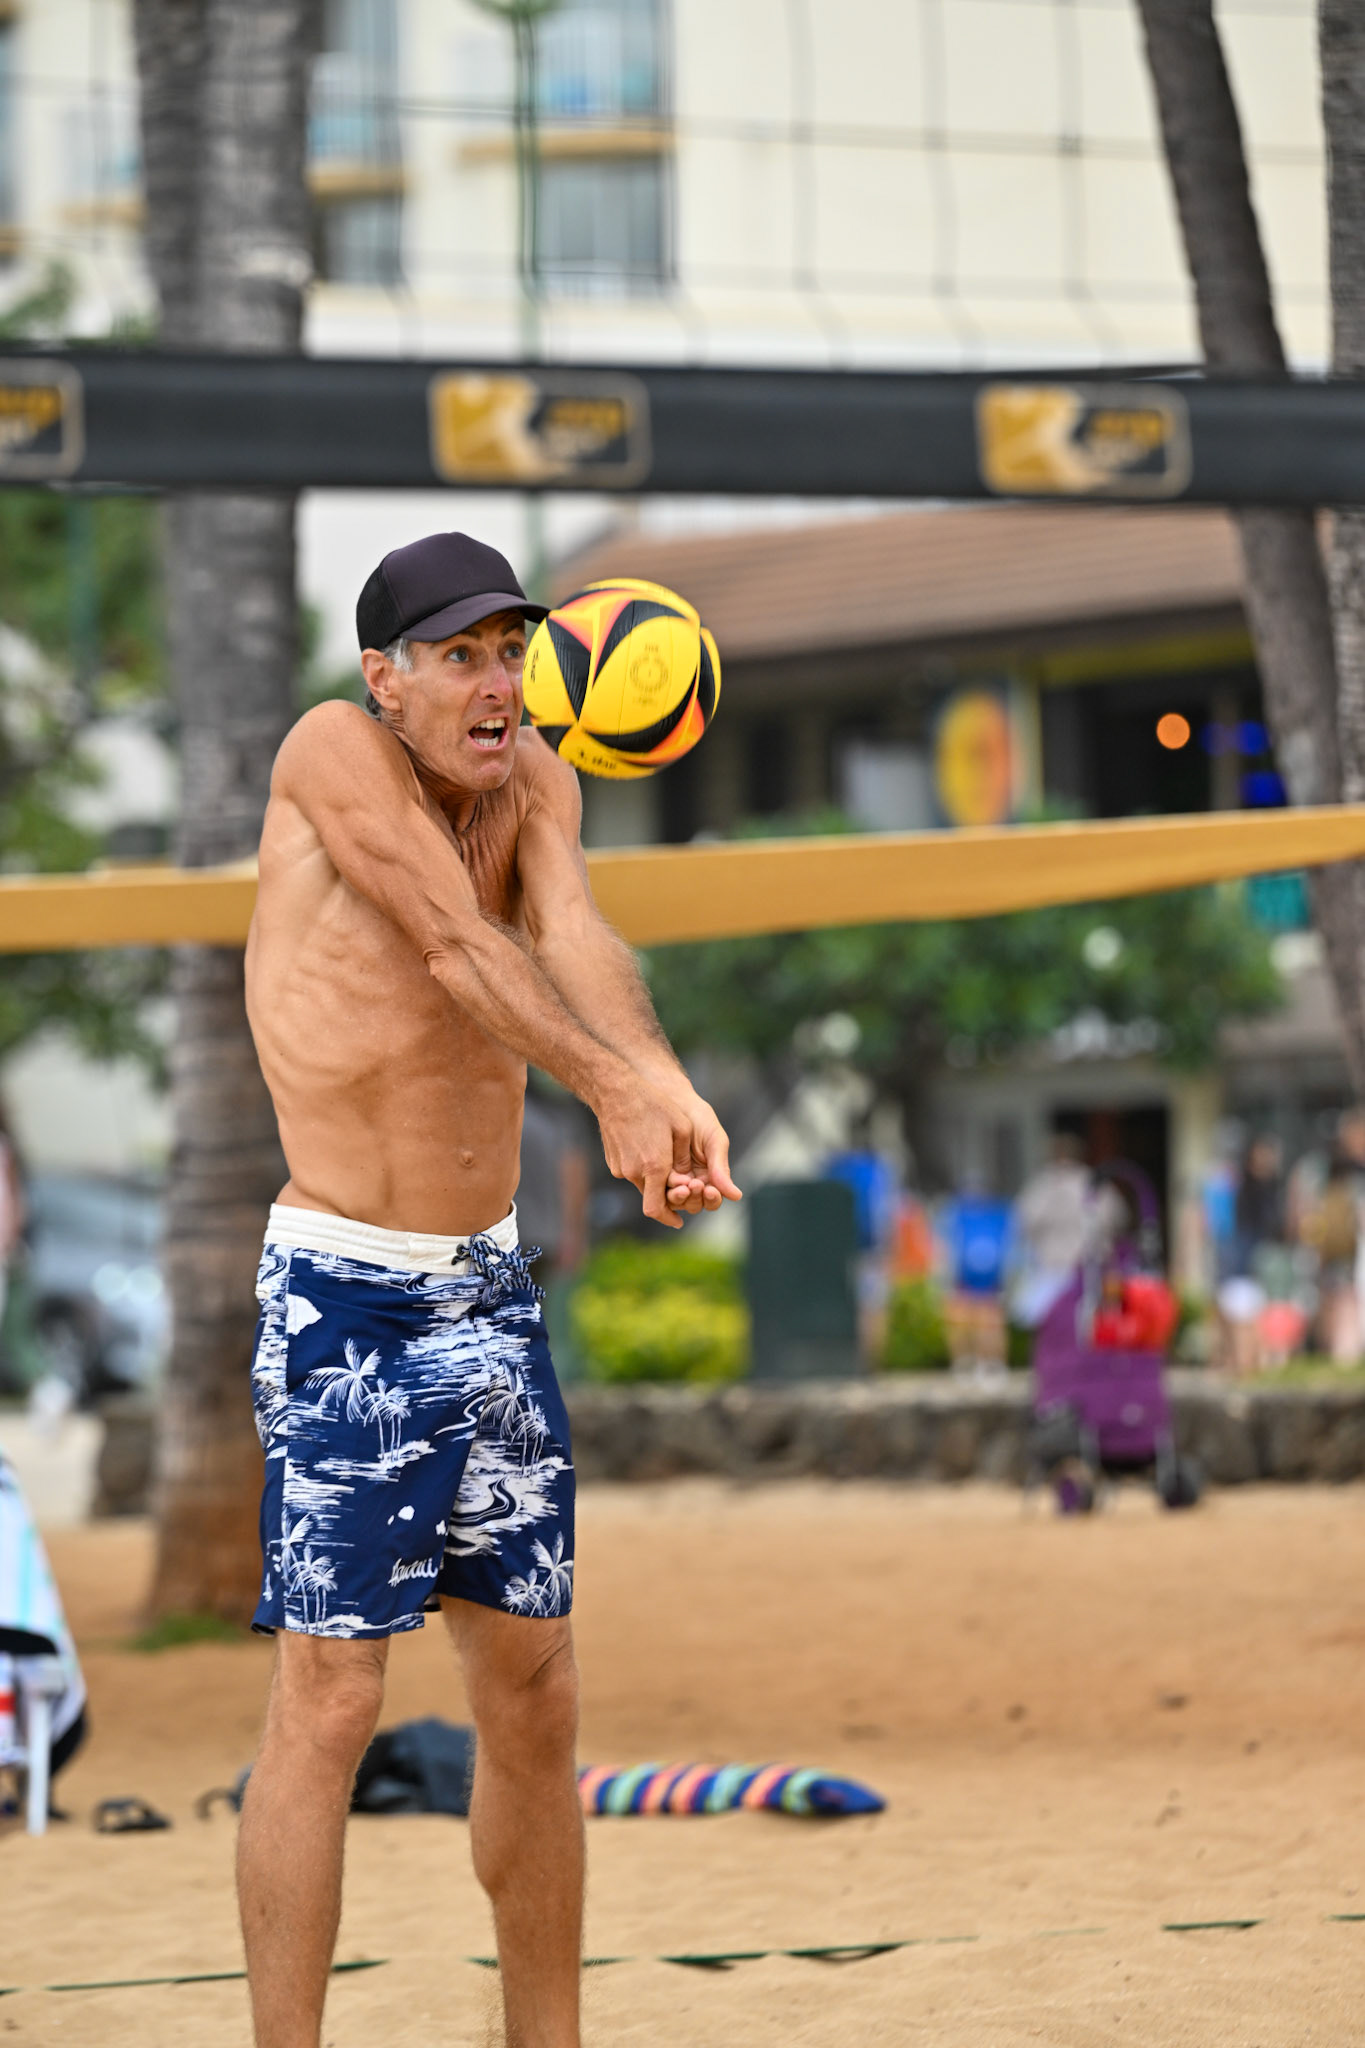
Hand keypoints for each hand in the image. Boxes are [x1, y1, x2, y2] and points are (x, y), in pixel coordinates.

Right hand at [595, 1075, 695, 1229]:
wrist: (615, 1092)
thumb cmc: (654, 1106)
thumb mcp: (682, 1127)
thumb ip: (685, 1158)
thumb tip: (686, 1177)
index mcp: (654, 1167)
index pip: (657, 1209)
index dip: (669, 1219)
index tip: (679, 1221)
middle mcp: (634, 1172)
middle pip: (652, 1197)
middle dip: (667, 1194)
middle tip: (681, 1183)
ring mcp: (620, 1168)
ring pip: (642, 1184)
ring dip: (654, 1178)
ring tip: (663, 1153)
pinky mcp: (613, 1162)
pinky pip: (631, 1173)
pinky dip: (642, 1168)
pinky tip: (647, 1144)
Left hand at [661, 1087, 741, 1215]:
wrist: (672, 1100)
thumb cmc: (698, 1118)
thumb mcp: (714, 1141)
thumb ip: (721, 1168)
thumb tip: (736, 1196)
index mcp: (710, 1177)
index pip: (712, 1199)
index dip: (712, 1199)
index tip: (709, 1189)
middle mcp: (691, 1182)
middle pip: (694, 1204)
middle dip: (694, 1198)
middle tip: (693, 1185)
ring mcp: (672, 1180)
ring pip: (675, 1202)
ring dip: (678, 1198)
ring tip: (680, 1186)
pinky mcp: (654, 1174)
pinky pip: (657, 1189)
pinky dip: (662, 1188)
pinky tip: (666, 1178)